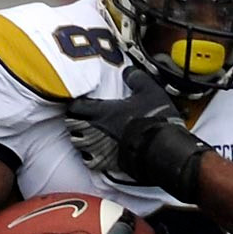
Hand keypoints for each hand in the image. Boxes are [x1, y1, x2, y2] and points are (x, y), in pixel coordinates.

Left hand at [66, 67, 212, 202]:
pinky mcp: (105, 163)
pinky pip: (88, 160)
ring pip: (76, 142)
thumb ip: (136, 78)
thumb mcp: (149, 91)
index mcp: (103, 111)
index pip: (76, 106)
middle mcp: (95, 129)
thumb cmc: (154, 121)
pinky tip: (95, 152)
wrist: (161, 150)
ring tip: (86, 134)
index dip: (77, 103)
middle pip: (71, 124)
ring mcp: (98, 147)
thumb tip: (128, 70)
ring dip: (79, 137)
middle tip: (81, 117)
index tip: (82, 101)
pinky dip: (88, 156)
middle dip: (74, 119)